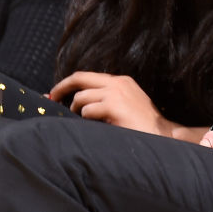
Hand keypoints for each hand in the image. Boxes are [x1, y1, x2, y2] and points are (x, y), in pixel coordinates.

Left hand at [50, 71, 190, 139]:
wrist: (161, 135)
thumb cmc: (141, 126)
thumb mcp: (124, 105)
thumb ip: (104, 98)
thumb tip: (75, 101)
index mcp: (122, 81)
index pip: (88, 76)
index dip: (68, 84)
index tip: (55, 94)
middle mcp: (118, 83)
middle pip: (80, 78)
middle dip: (61, 88)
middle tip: (51, 99)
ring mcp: (116, 93)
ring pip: (81, 98)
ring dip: (78, 111)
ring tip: (88, 122)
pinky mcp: (114, 106)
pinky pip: (87, 111)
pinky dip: (87, 120)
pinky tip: (99, 127)